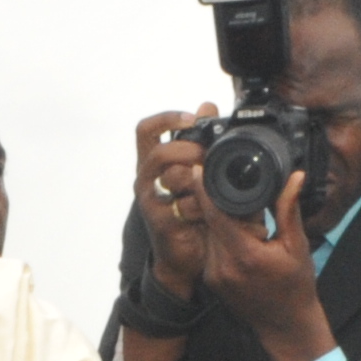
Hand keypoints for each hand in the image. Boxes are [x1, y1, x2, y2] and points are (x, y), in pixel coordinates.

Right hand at [131, 107, 217, 299]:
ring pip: (172, 176)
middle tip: (211, 158)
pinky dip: (202, 204)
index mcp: (153, 161)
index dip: (166, 118)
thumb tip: (207, 105)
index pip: (146, 130)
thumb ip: (201, 138)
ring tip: (214, 185)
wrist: (185, 255)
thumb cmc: (191, 209)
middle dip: (190, 151)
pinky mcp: (161, 221)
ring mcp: (151, 200)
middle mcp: (146, 178)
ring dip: (199, 178)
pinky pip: (182, 204)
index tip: (192, 119)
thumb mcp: (199, 169)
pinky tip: (211, 208)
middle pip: (160, 152)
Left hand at [199, 166, 336, 360]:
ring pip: (208, 232)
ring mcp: (213, 274)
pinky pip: (210, 247)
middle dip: (220, 202)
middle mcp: (221, 265)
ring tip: (247, 221)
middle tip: (241, 196)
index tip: (198, 166)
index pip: (216, 213)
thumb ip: (288, 210)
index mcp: (243, 255)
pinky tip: (241, 237)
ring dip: (221, 220)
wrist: (285, 327)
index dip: (204, 188)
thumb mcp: (297, 246)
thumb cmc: (295, 288)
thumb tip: (294, 176)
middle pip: (210, 219)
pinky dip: (221, 236)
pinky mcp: (210, 279)